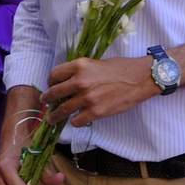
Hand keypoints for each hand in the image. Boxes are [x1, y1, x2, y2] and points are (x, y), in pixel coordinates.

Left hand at [40, 56, 158, 127]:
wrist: (140, 79)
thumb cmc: (121, 68)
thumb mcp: (96, 63)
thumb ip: (81, 72)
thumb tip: (69, 82)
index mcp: (79, 66)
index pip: (55, 74)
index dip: (51, 81)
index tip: (51, 85)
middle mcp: (80, 81)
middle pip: (54, 92)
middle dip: (47, 98)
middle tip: (45, 102)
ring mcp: (87, 98)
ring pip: (62, 110)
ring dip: (55, 116)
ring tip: (51, 119)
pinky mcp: (96, 112)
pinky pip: (77, 121)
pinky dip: (75, 122)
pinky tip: (77, 120)